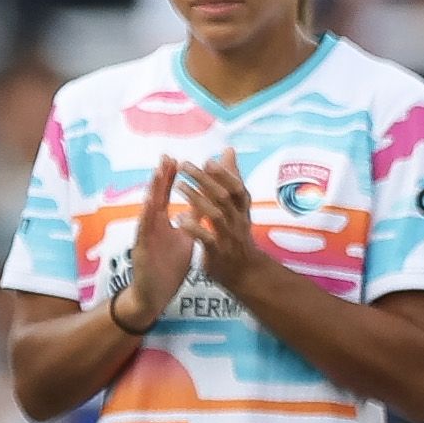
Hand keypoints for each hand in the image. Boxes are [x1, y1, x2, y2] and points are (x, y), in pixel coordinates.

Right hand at [114, 156, 200, 328]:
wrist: (154, 293)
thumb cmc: (168, 266)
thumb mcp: (183, 239)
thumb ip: (189, 221)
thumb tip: (201, 202)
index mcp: (161, 223)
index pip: (165, 196)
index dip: (170, 177)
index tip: (175, 158)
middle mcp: (150, 226)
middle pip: (155, 197)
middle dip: (161, 178)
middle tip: (166, 157)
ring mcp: (144, 237)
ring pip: (148, 211)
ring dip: (152, 192)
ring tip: (158, 175)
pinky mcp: (141, 251)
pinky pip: (144, 234)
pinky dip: (146, 219)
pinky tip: (150, 207)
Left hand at [179, 155, 266, 301]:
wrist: (244, 272)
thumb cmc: (236, 233)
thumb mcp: (236, 206)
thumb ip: (230, 179)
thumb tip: (228, 150)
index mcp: (241, 209)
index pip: (237, 188)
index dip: (225, 174)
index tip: (209, 160)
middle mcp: (237, 221)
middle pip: (224, 197)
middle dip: (206, 180)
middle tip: (185, 166)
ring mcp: (228, 236)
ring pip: (215, 215)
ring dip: (197, 200)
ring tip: (179, 186)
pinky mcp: (217, 252)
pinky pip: (206, 239)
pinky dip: (194, 228)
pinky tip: (179, 219)